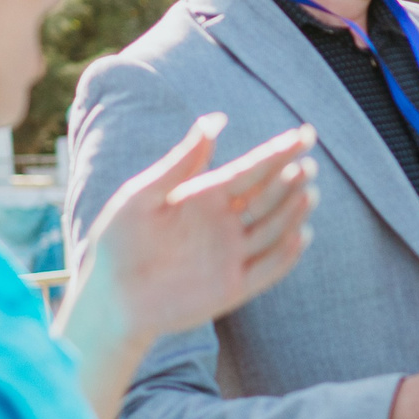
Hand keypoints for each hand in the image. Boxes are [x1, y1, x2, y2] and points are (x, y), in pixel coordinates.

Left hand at [72, 115, 316, 344]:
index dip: (278, 153)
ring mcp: (232, 256)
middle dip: (290, 181)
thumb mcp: (143, 195)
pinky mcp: (234, 288)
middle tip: (307, 165)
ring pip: (274, 230)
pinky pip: (268, 269)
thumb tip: (214, 120)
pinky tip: (300, 235)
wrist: (109, 298)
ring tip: (308, 193)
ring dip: (293, 213)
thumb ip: (180, 163)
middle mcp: (225, 224)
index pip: (252, 170)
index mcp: (206, 196)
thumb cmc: (119, 243)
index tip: (304, 134)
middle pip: (268, 198)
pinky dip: (285, 255)